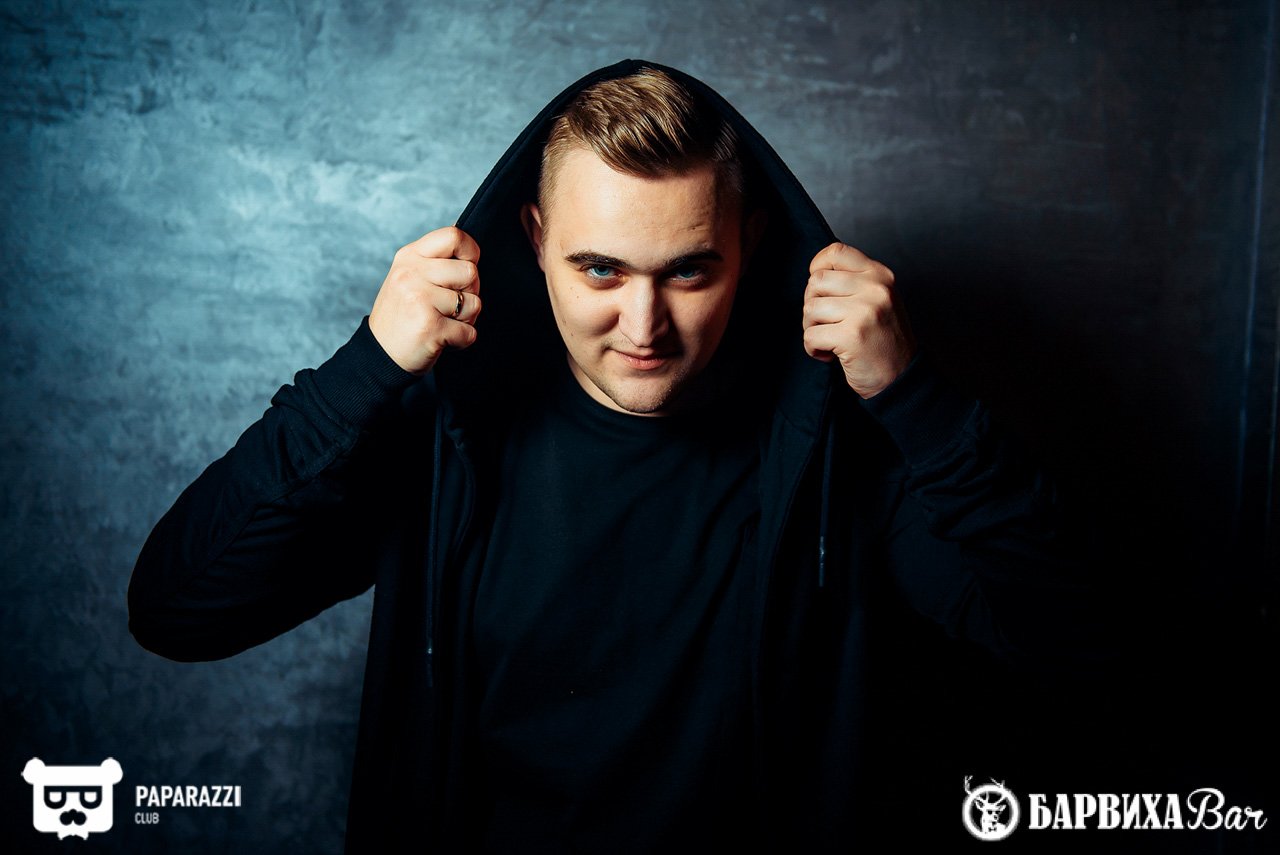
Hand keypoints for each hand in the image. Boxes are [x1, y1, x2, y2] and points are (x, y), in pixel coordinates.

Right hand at [369, 227, 481, 374]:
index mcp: (409, 257)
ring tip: (443, 323)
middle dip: (470, 292)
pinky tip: (442, 339)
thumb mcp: (409, 278)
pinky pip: (469, 332)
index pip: (453, 236)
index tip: (464, 270)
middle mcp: (412, 274)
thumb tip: (470, 251)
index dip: (470, 252)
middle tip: (451, 306)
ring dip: (466, 319)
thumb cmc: (402, 316)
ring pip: (474, 303)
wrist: (379, 354)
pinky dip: (462, 340)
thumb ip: (436, 262)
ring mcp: (420, 299)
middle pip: (470, 271)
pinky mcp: (430, 326)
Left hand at [802, 242, 915, 398]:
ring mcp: (864, 311)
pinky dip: (813, 348)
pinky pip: (811, 335)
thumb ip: (853, 283)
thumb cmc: (884, 340)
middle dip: (811, 305)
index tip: (818, 289)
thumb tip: (814, 276)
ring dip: (811, 328)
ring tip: (828, 340)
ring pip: (810, 309)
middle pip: (816, 282)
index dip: (817, 267)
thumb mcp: (878, 300)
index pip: (836, 252)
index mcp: (879, 275)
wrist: (902, 378)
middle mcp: (874, 288)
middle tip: (824, 324)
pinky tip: (828, 354)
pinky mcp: (852, 335)